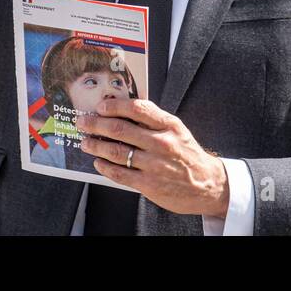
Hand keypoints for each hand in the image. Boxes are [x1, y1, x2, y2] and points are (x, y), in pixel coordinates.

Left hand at [79, 98, 229, 218]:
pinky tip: (98, 162)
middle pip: (121, 129)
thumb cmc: (187, 154)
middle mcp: (162, 143)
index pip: (138, 109)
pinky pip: (120, 174)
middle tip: (83, 122)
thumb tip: (122, 109)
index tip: (100, 106)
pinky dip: (105, 167)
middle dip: (97, 124)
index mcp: (169, 125)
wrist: (207, 184)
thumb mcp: (176, 130)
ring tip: (86, 143)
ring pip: (117, 152)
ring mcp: (155, 165)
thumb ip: (153, 120)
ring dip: (97, 146)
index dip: (115, 106)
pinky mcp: (149, 184)